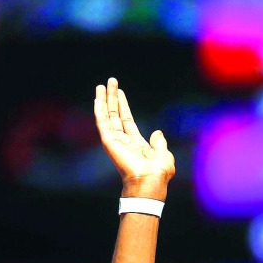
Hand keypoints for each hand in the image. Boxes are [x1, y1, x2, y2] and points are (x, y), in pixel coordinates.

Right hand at [94, 78, 174, 197]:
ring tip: (102, 85)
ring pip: (107, 117)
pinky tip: (98, 99)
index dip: (123, 106)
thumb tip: (157, 133)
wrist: (150, 180)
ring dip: (104, 100)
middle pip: (115, 115)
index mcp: (136, 144)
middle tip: (110, 82)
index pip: (126, 121)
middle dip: (113, 98)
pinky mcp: (109, 142)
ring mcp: (115, 141)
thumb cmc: (159, 172)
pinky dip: (99, 111)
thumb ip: (160, 143)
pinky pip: (103, 124)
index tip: (120, 93)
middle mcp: (123, 141)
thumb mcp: (164, 154)